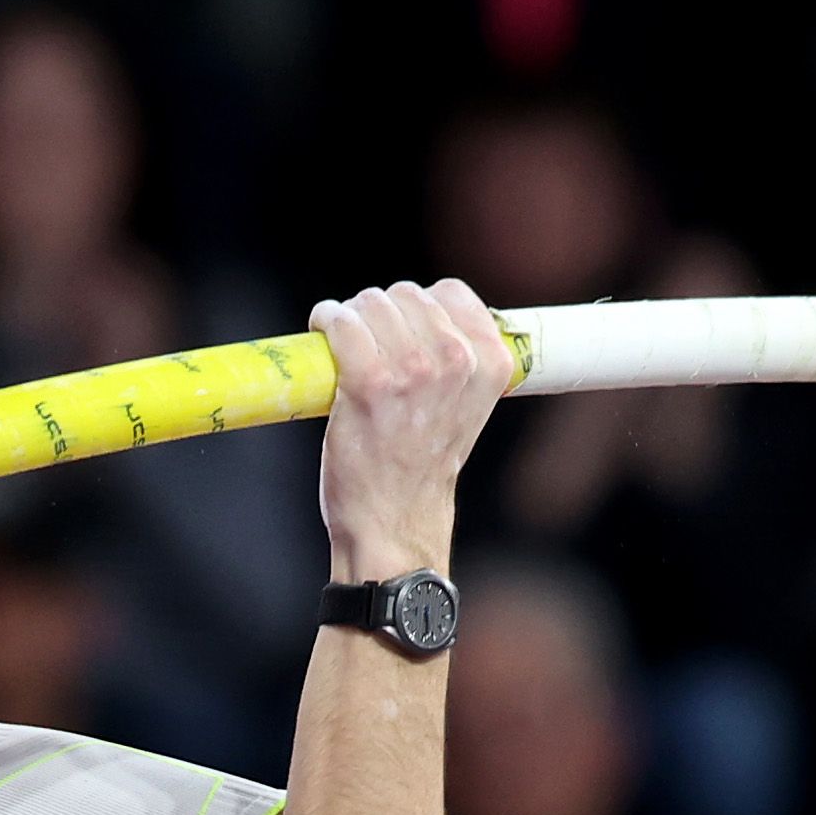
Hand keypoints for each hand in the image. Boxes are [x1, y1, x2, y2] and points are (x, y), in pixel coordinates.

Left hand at [313, 278, 516, 583]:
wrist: (396, 521)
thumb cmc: (423, 466)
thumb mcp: (466, 408)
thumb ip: (461, 363)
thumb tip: (425, 318)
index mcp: (493, 362)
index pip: (451, 293)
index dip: (418, 307)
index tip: (400, 329)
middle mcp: (457, 361)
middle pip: (406, 294)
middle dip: (380, 312)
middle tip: (366, 345)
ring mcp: (414, 370)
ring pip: (371, 303)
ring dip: (350, 316)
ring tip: (344, 344)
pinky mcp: (368, 383)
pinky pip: (342, 322)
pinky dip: (327, 320)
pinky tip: (323, 332)